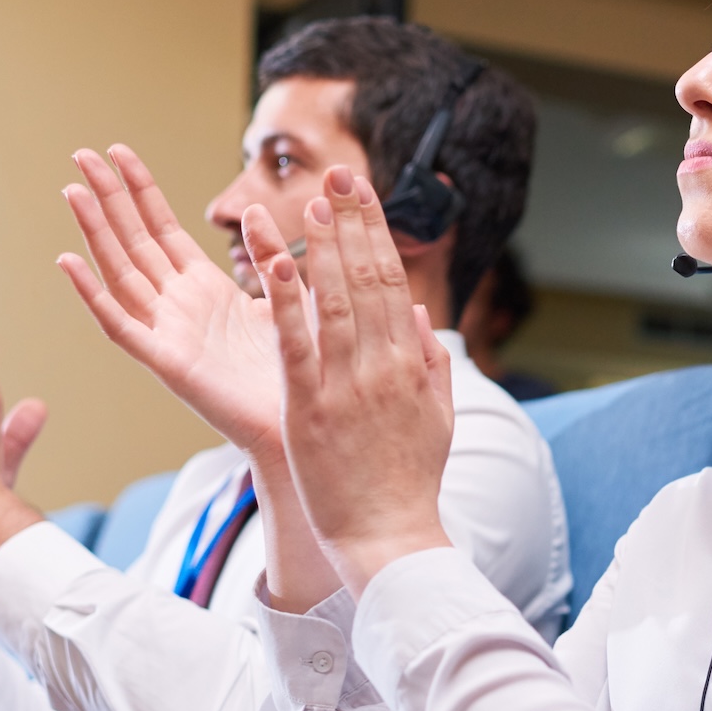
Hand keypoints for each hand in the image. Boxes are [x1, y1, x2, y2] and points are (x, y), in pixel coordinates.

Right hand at [59, 146, 284, 461]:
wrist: (302, 425)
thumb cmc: (298, 369)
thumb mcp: (288, 299)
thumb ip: (273, 256)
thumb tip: (255, 210)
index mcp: (205, 289)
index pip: (162, 228)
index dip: (141, 190)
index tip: (118, 150)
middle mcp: (179, 306)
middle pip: (134, 241)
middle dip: (108, 197)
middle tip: (81, 153)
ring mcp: (168, 333)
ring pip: (120, 273)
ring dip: (95, 233)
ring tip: (72, 191)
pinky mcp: (166, 364)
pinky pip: (121, 326)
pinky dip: (93, 296)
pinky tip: (69, 262)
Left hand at [251, 166, 453, 595]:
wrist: (391, 537)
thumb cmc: (410, 483)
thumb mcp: (436, 418)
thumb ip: (428, 363)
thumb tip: (415, 313)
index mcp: (409, 364)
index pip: (391, 282)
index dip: (376, 233)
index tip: (362, 193)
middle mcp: (382, 366)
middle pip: (366, 279)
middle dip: (352, 222)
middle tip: (337, 173)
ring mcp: (346, 386)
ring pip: (333, 301)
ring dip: (320, 244)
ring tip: (309, 198)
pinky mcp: (311, 409)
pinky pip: (296, 346)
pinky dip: (285, 301)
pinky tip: (275, 261)